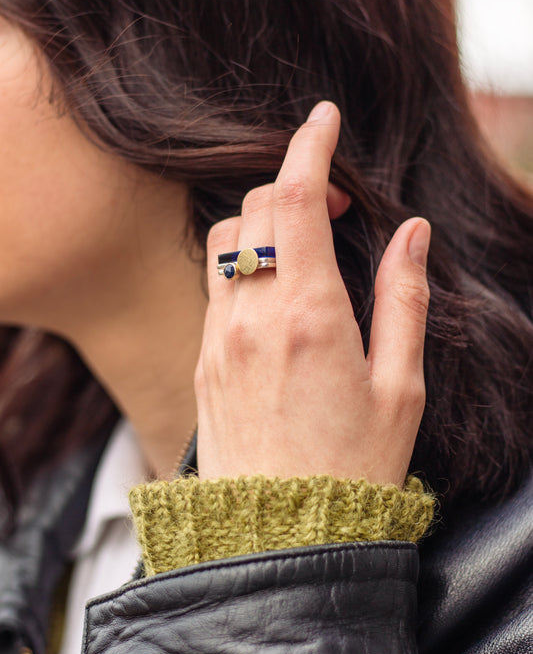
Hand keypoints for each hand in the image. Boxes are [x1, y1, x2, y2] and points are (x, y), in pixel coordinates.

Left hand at [195, 102, 430, 486]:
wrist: (281, 535)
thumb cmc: (355, 467)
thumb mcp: (401, 386)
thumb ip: (404, 299)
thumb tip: (411, 233)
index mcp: (311, 315)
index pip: (294, 198)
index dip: (309, 145)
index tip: (323, 118)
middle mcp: (253, 317)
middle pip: (254, 208)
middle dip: (291, 184)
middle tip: (334, 204)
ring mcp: (219, 337)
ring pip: (224, 241)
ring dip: (260, 222)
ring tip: (302, 243)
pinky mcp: (203, 360)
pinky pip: (214, 285)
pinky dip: (242, 262)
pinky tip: (275, 289)